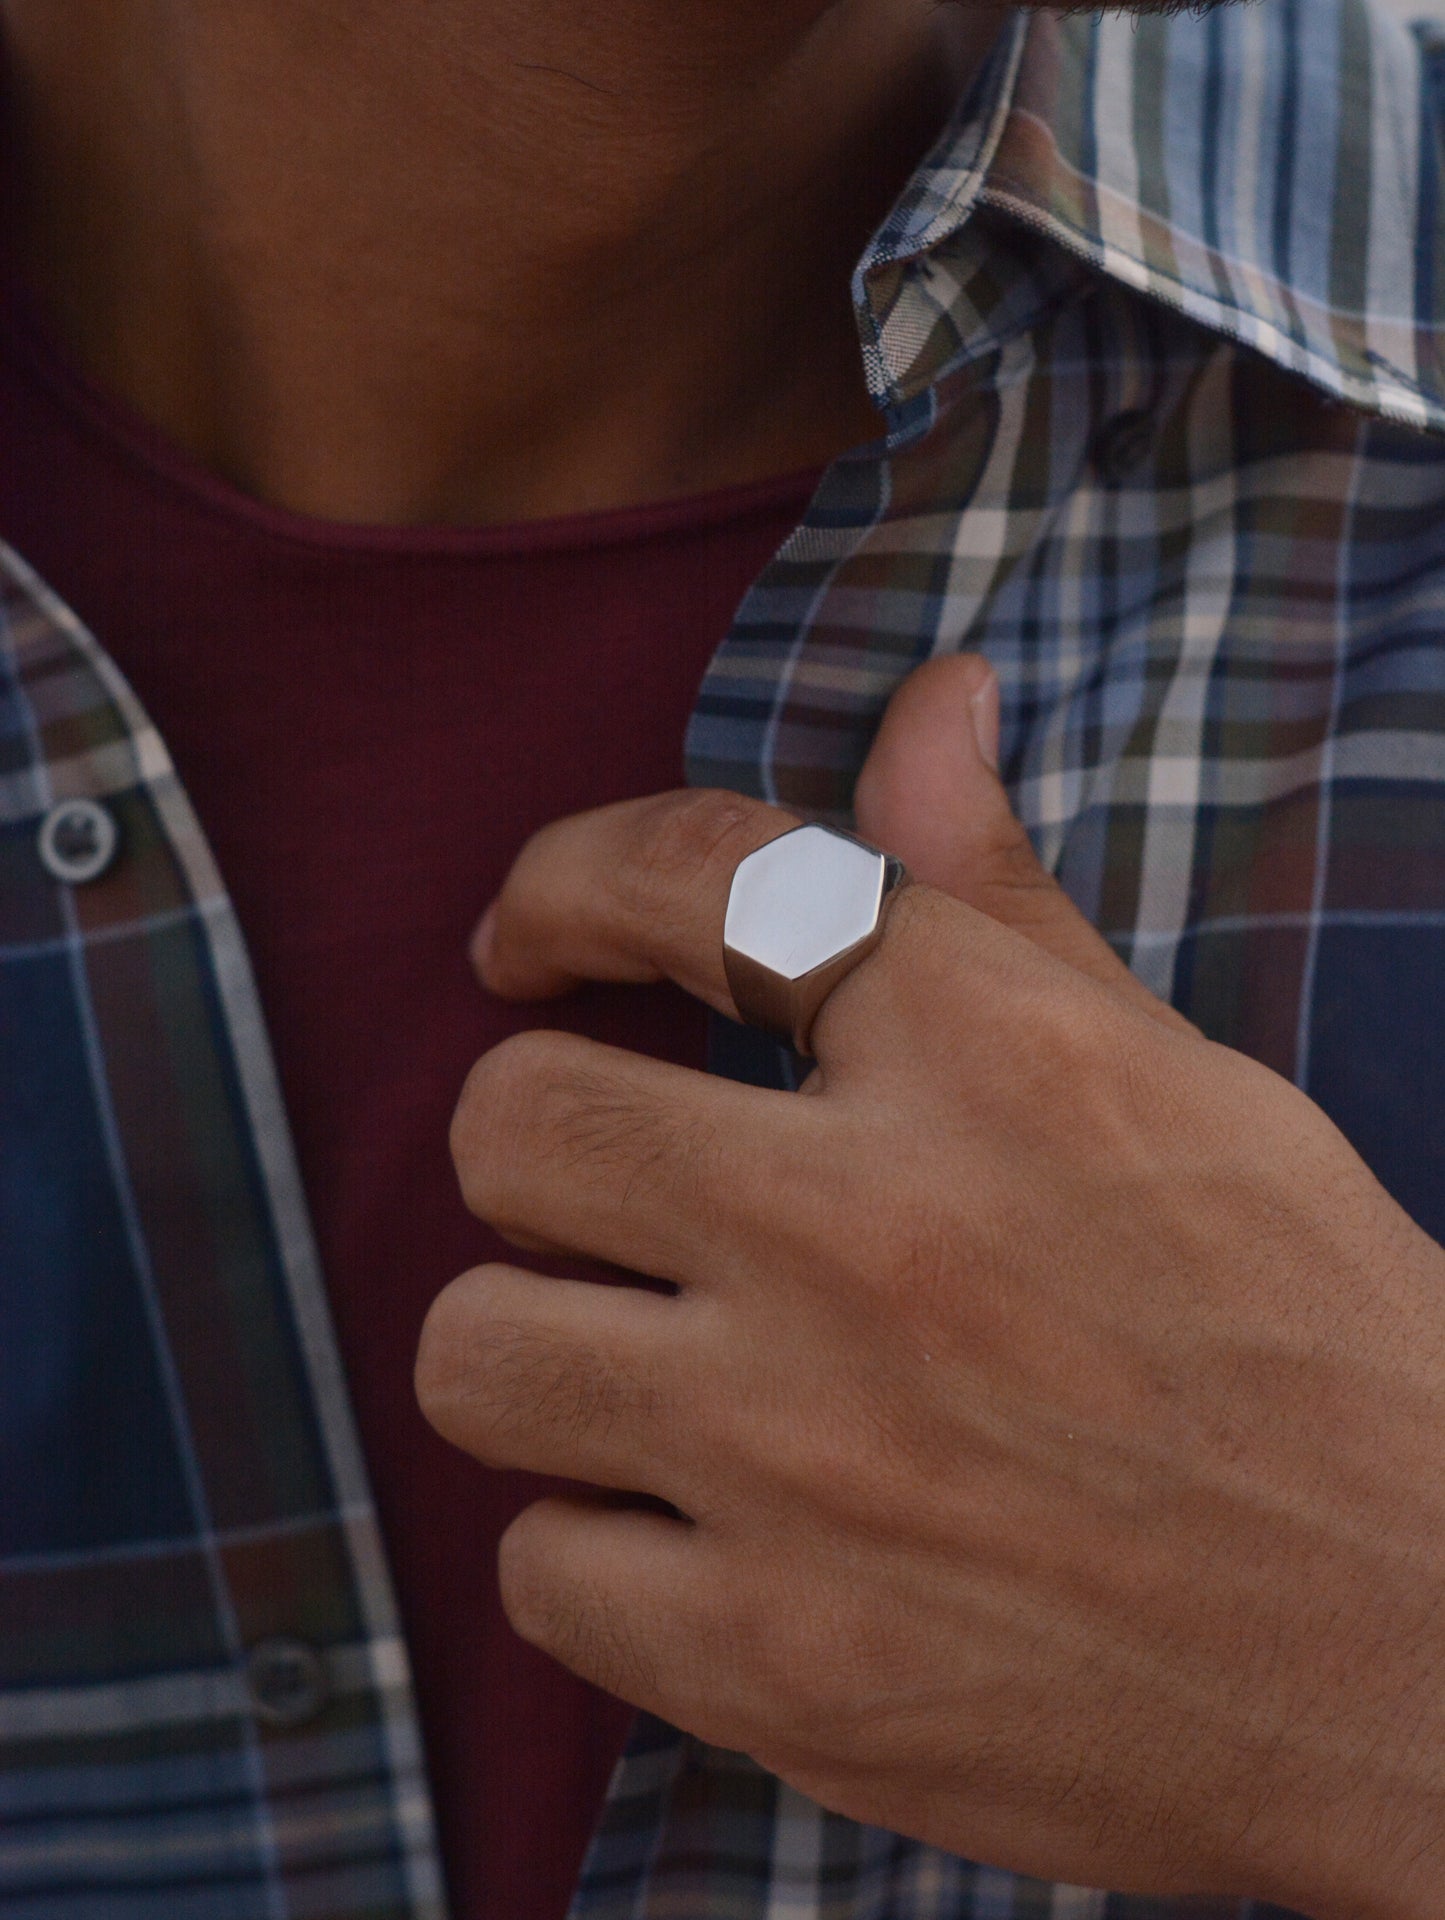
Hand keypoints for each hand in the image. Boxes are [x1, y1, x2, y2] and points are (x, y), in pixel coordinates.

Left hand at [417, 655, 1444, 1918]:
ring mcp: (808, 1459)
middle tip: (610, 1197)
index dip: (564, 886)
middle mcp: (872, 1232)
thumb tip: (931, 700)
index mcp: (988, 1055)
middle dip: (539, 1146)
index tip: (530, 941)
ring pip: (471, 1350)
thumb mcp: (1173, 1082)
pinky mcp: (779, 1666)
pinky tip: (711, 1548)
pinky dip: (604, 1555)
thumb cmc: (1304, 1340)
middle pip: (514, 1120)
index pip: (687, 878)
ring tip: (643, 1375)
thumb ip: (1003, 896)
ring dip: (540, 1351)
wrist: (1422, 1650)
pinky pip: (538, 1569)